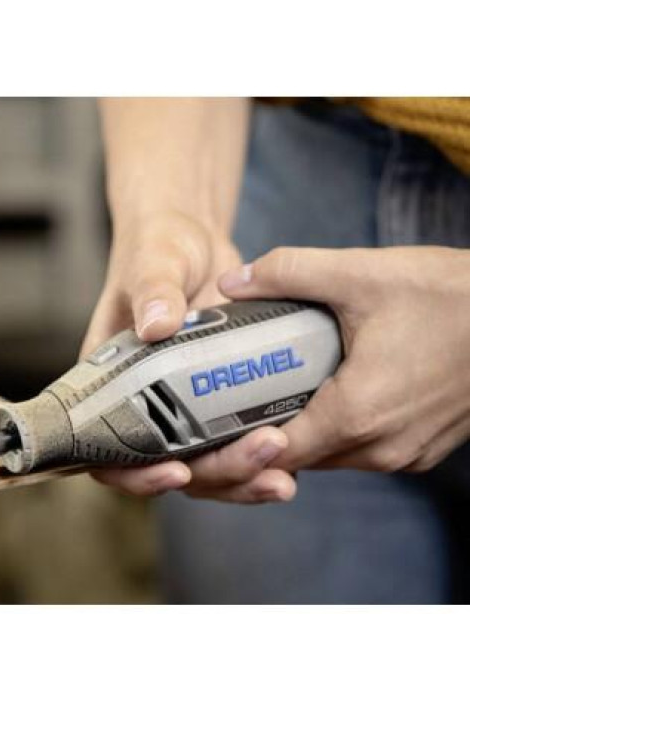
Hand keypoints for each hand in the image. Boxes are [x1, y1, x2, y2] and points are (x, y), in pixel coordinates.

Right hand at [81, 210, 270, 499]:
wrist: (195, 243)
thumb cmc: (158, 249)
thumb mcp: (153, 261)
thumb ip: (153, 289)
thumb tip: (157, 324)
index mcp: (110, 383)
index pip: (106, 451)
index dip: (135, 476)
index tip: (175, 471)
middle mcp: (145, 406)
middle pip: (169, 469)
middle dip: (216, 475)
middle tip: (259, 456)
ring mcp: (185, 410)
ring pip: (208, 468)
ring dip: (244, 480)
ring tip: (284, 479)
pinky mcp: (221, 405)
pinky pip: (236, 446)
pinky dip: (263, 463)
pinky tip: (297, 464)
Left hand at [90, 245, 468, 503]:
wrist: (530, 315)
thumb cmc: (455, 296)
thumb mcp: (365, 274)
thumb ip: (289, 272)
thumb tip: (232, 281)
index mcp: (358, 414)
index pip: (273, 453)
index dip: (232, 445)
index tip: (201, 426)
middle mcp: (381, 449)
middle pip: (297, 459)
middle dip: (257, 438)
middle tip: (221, 408)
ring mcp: (407, 454)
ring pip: (330, 456)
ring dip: (299, 433)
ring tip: (264, 396)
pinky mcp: (424, 449)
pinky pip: (363, 451)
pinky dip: (336, 431)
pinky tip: (319, 394)